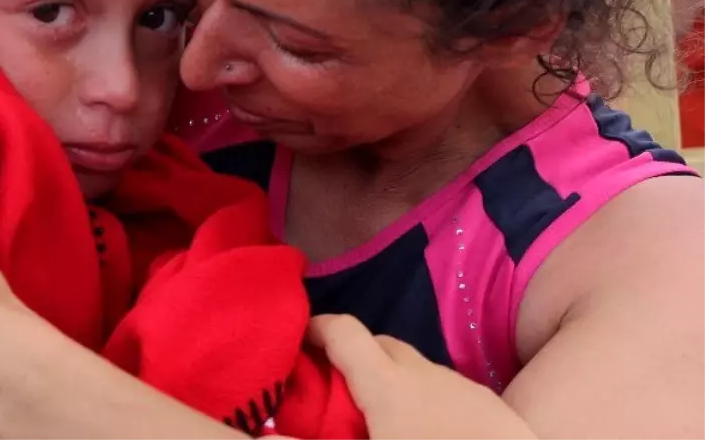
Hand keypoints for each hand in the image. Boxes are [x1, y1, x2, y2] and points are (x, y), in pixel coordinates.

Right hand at [309, 315, 536, 439]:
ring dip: (391, 382)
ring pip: (417, 370)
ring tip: (377, 421)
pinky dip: (426, 402)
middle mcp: (425, 375)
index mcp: (388, 386)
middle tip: (329, 390)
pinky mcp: (496, 412)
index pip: (343, 331)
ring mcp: (465, 390)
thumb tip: (261, 437)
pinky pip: (448, 393)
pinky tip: (427, 437)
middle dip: (352, 356)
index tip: (294, 338)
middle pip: (380, 344)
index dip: (314, 328)